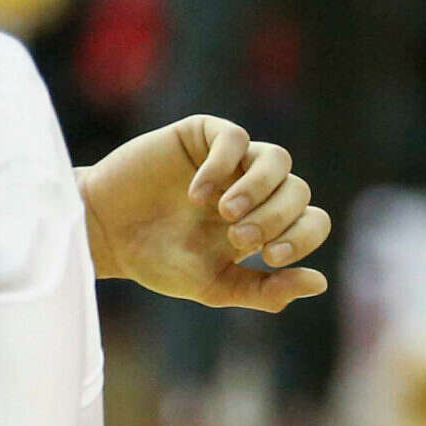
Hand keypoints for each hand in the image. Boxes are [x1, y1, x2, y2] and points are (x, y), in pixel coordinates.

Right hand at [77, 116, 331, 313]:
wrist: (104, 234)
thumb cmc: (158, 262)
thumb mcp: (215, 286)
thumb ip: (264, 290)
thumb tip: (320, 283)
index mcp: (265, 225)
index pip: (311, 221)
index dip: (302, 237)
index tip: (269, 257)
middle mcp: (254, 189)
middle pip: (298, 191)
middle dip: (275, 217)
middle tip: (239, 237)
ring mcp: (231, 161)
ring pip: (277, 159)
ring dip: (260, 187)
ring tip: (226, 211)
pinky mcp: (202, 136)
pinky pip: (234, 138)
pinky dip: (223, 165)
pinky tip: (197, 193)